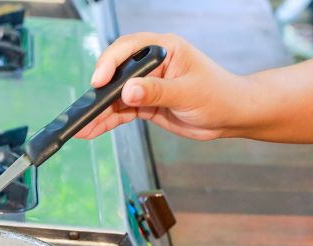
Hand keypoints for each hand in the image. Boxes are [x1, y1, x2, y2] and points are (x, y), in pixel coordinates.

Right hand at [76, 32, 244, 140]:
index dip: (110, 63)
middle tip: (84, 107)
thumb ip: (157, 92)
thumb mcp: (188, 92)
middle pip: (116, 73)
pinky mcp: (145, 104)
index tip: (99, 81)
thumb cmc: (218, 95)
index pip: (129, 48)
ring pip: (116, 96)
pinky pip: (121, 112)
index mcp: (164, 49)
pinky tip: (92, 130)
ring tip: (81, 125)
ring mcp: (147, 85)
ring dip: (99, 111)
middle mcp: (152, 65)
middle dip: (99, 91)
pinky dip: (107, 121)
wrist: (231, 116)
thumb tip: (128, 91)